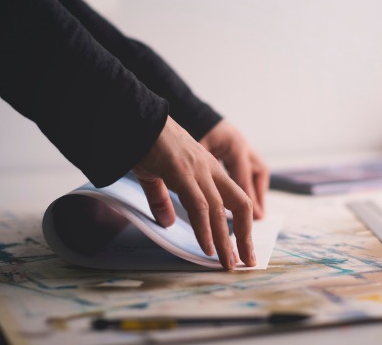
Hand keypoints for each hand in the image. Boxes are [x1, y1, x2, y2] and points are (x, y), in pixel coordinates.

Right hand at [133, 117, 255, 269]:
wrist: (136, 119)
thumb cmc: (146, 144)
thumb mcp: (157, 176)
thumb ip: (162, 199)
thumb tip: (168, 222)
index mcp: (209, 169)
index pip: (235, 200)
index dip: (242, 224)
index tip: (243, 247)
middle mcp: (210, 170)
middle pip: (239, 206)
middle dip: (244, 236)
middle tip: (245, 262)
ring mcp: (198, 171)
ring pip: (220, 211)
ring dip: (225, 240)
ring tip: (228, 263)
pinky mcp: (182, 173)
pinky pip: (199, 206)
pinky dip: (205, 229)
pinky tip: (207, 247)